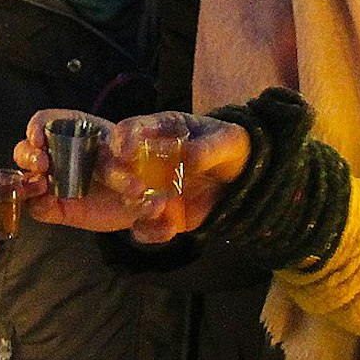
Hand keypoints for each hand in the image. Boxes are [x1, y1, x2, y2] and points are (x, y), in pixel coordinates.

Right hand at [14, 109, 142, 231]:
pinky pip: (38, 207)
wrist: (140, 199)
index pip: (43, 122)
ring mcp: (54, 182)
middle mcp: (55, 155)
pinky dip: (40, 205)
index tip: (39, 139)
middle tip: (43, 164)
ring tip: (43, 185)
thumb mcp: (133, 151)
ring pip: (25, 179)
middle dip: (28, 155)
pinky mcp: (57, 208)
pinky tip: (51, 204)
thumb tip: (125, 156)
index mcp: (70, 131)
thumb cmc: (134, 164)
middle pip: (25, 149)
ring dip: (27, 182)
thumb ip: (127, 148)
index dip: (36, 128)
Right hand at [105, 111, 250, 243]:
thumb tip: (187, 157)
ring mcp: (150, 188)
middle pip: (117, 166)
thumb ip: (207, 148)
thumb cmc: (230, 148)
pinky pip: (145, 226)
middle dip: (120, 178)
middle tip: (135, 188)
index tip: (126, 152)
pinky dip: (151, 231)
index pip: (131, 129)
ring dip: (135, 206)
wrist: (242, 178)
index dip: (124, 138)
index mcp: (157, 130)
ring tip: (158, 208)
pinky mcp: (159, 213)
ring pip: (127, 199)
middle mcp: (145, 159)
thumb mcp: (226, 141)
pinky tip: (170, 229)